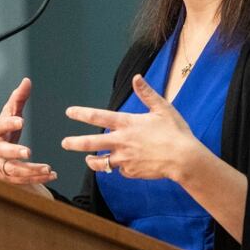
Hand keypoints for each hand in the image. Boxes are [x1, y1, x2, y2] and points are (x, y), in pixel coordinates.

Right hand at [0, 77, 56, 185]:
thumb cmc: (4, 133)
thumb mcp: (10, 115)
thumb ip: (18, 99)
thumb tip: (27, 81)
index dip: (9, 124)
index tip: (21, 121)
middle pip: (1, 152)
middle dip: (14, 152)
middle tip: (28, 152)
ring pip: (12, 170)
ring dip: (31, 170)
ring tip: (48, 168)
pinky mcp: (4, 180)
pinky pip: (21, 182)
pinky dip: (37, 179)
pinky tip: (52, 175)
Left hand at [62, 74, 206, 180]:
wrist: (184, 160)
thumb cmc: (176, 132)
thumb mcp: (163, 109)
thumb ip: (147, 94)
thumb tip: (137, 77)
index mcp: (128, 124)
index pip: (98, 117)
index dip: (82, 114)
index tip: (69, 112)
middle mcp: (122, 141)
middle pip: (91, 143)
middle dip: (75, 143)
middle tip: (64, 143)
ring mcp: (125, 159)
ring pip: (101, 163)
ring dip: (93, 161)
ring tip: (88, 160)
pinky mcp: (131, 172)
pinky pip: (121, 170)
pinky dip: (121, 167)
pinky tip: (127, 165)